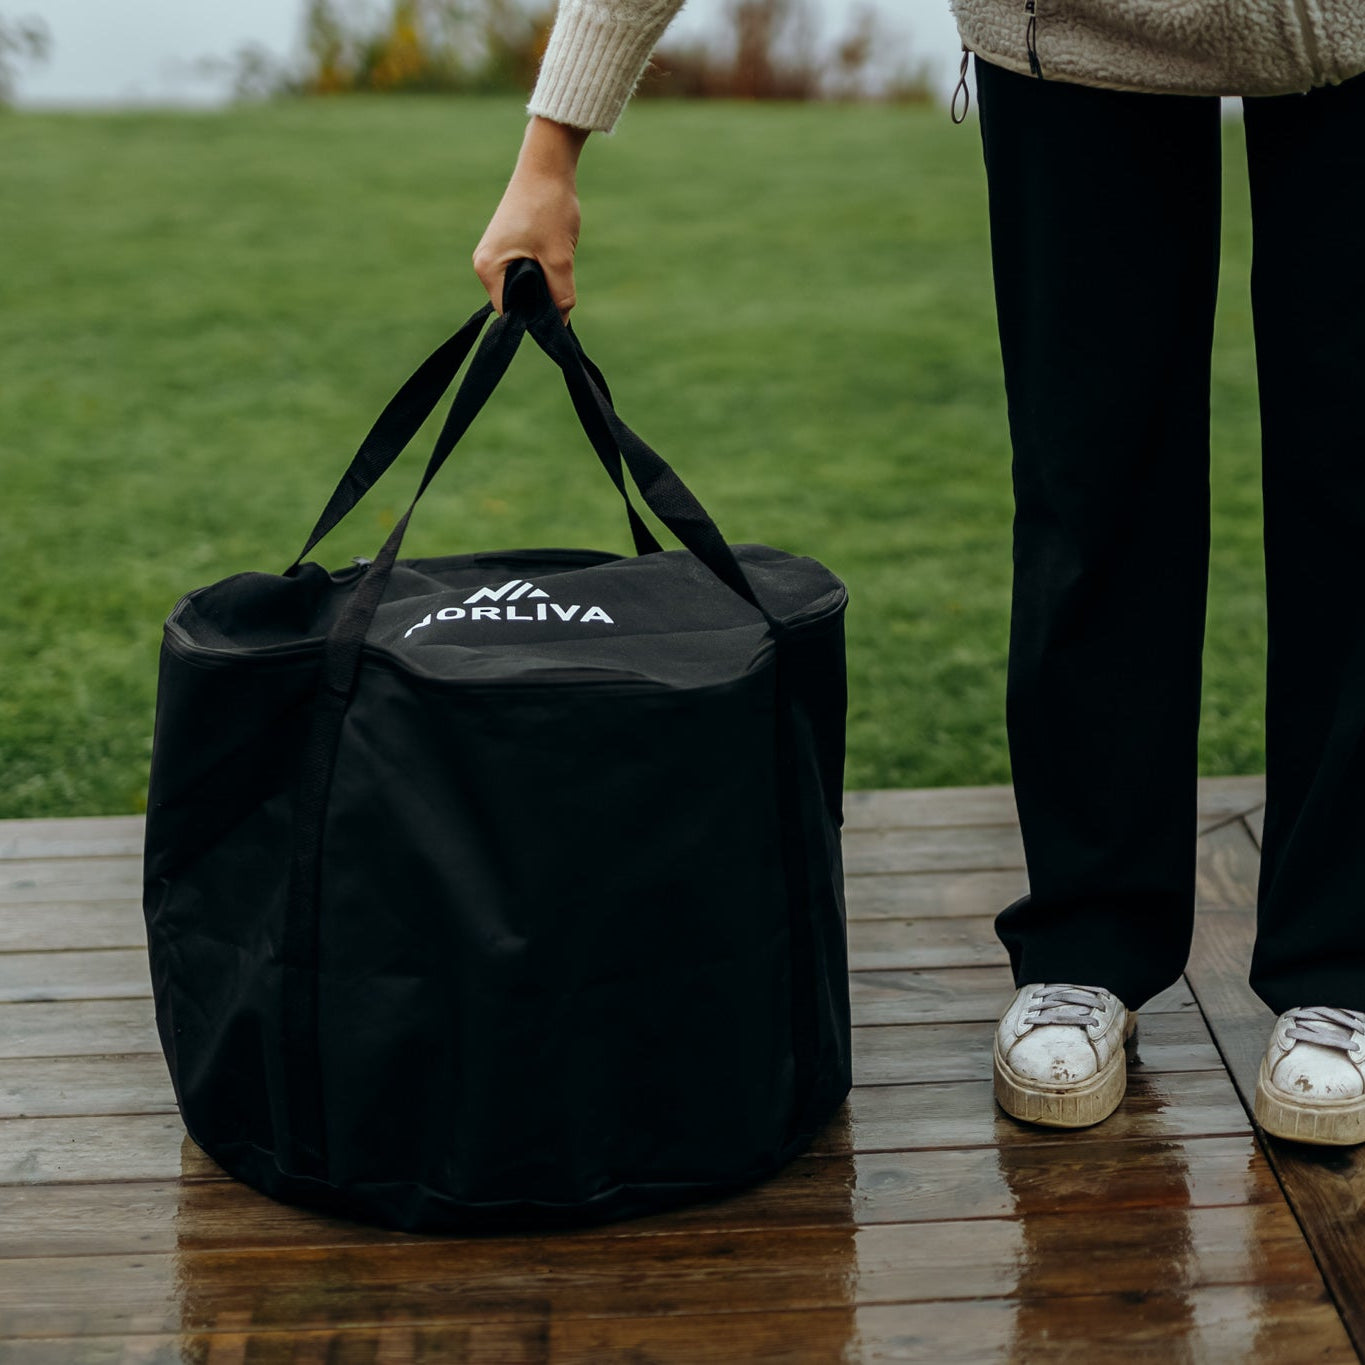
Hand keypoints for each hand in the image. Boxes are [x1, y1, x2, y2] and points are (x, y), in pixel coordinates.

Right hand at [473, 116, 589, 321]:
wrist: (548, 164)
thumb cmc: (549, 207)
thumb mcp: (559, 258)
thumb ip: (561, 296)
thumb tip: (560, 325)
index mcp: (488, 268)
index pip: (509, 312)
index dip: (534, 318)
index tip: (557, 309)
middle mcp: (485, 263)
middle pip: (516, 301)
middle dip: (540, 299)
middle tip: (562, 280)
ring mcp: (495, 252)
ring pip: (523, 286)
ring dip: (544, 282)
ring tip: (557, 260)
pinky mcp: (507, 244)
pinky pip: (524, 271)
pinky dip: (542, 269)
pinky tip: (554, 252)